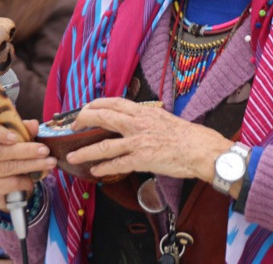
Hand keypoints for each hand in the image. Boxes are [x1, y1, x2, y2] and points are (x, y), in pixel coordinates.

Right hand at [0, 119, 56, 211]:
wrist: (2, 180)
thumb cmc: (8, 151)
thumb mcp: (17, 138)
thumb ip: (24, 130)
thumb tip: (33, 125)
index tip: (16, 137)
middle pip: (0, 152)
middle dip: (26, 151)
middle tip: (45, 150)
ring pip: (7, 168)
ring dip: (32, 166)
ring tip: (49, 164)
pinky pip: (8, 184)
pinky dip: (24, 182)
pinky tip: (33, 179)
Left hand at [66, 98, 231, 181]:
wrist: (200, 149)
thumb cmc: (185, 135)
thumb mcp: (163, 118)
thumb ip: (146, 118)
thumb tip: (133, 119)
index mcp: (143, 112)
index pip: (113, 102)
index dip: (95, 104)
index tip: (84, 108)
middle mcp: (137, 124)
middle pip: (103, 117)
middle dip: (83, 120)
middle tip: (72, 127)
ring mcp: (138, 142)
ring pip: (104, 144)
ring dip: (85, 151)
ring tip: (72, 156)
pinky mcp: (142, 159)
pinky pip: (117, 164)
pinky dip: (104, 168)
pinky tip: (95, 171)